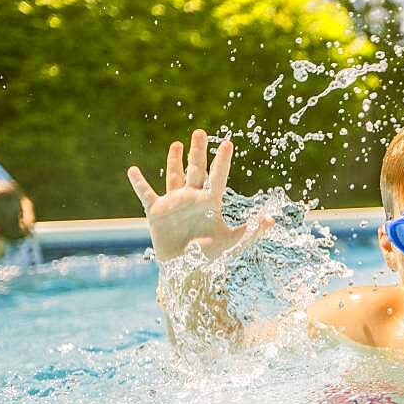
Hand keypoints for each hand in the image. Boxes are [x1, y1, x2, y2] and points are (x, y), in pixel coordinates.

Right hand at [127, 130, 256, 260]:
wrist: (186, 271)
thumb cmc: (210, 257)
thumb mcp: (233, 242)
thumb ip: (251, 230)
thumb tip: (271, 220)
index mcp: (210, 203)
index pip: (217, 177)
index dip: (222, 161)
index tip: (228, 143)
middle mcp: (193, 199)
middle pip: (196, 170)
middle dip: (198, 151)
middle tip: (200, 132)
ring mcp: (174, 203)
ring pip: (174, 176)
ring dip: (174, 161)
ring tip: (176, 144)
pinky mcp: (156, 212)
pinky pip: (146, 194)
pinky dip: (139, 183)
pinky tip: (133, 170)